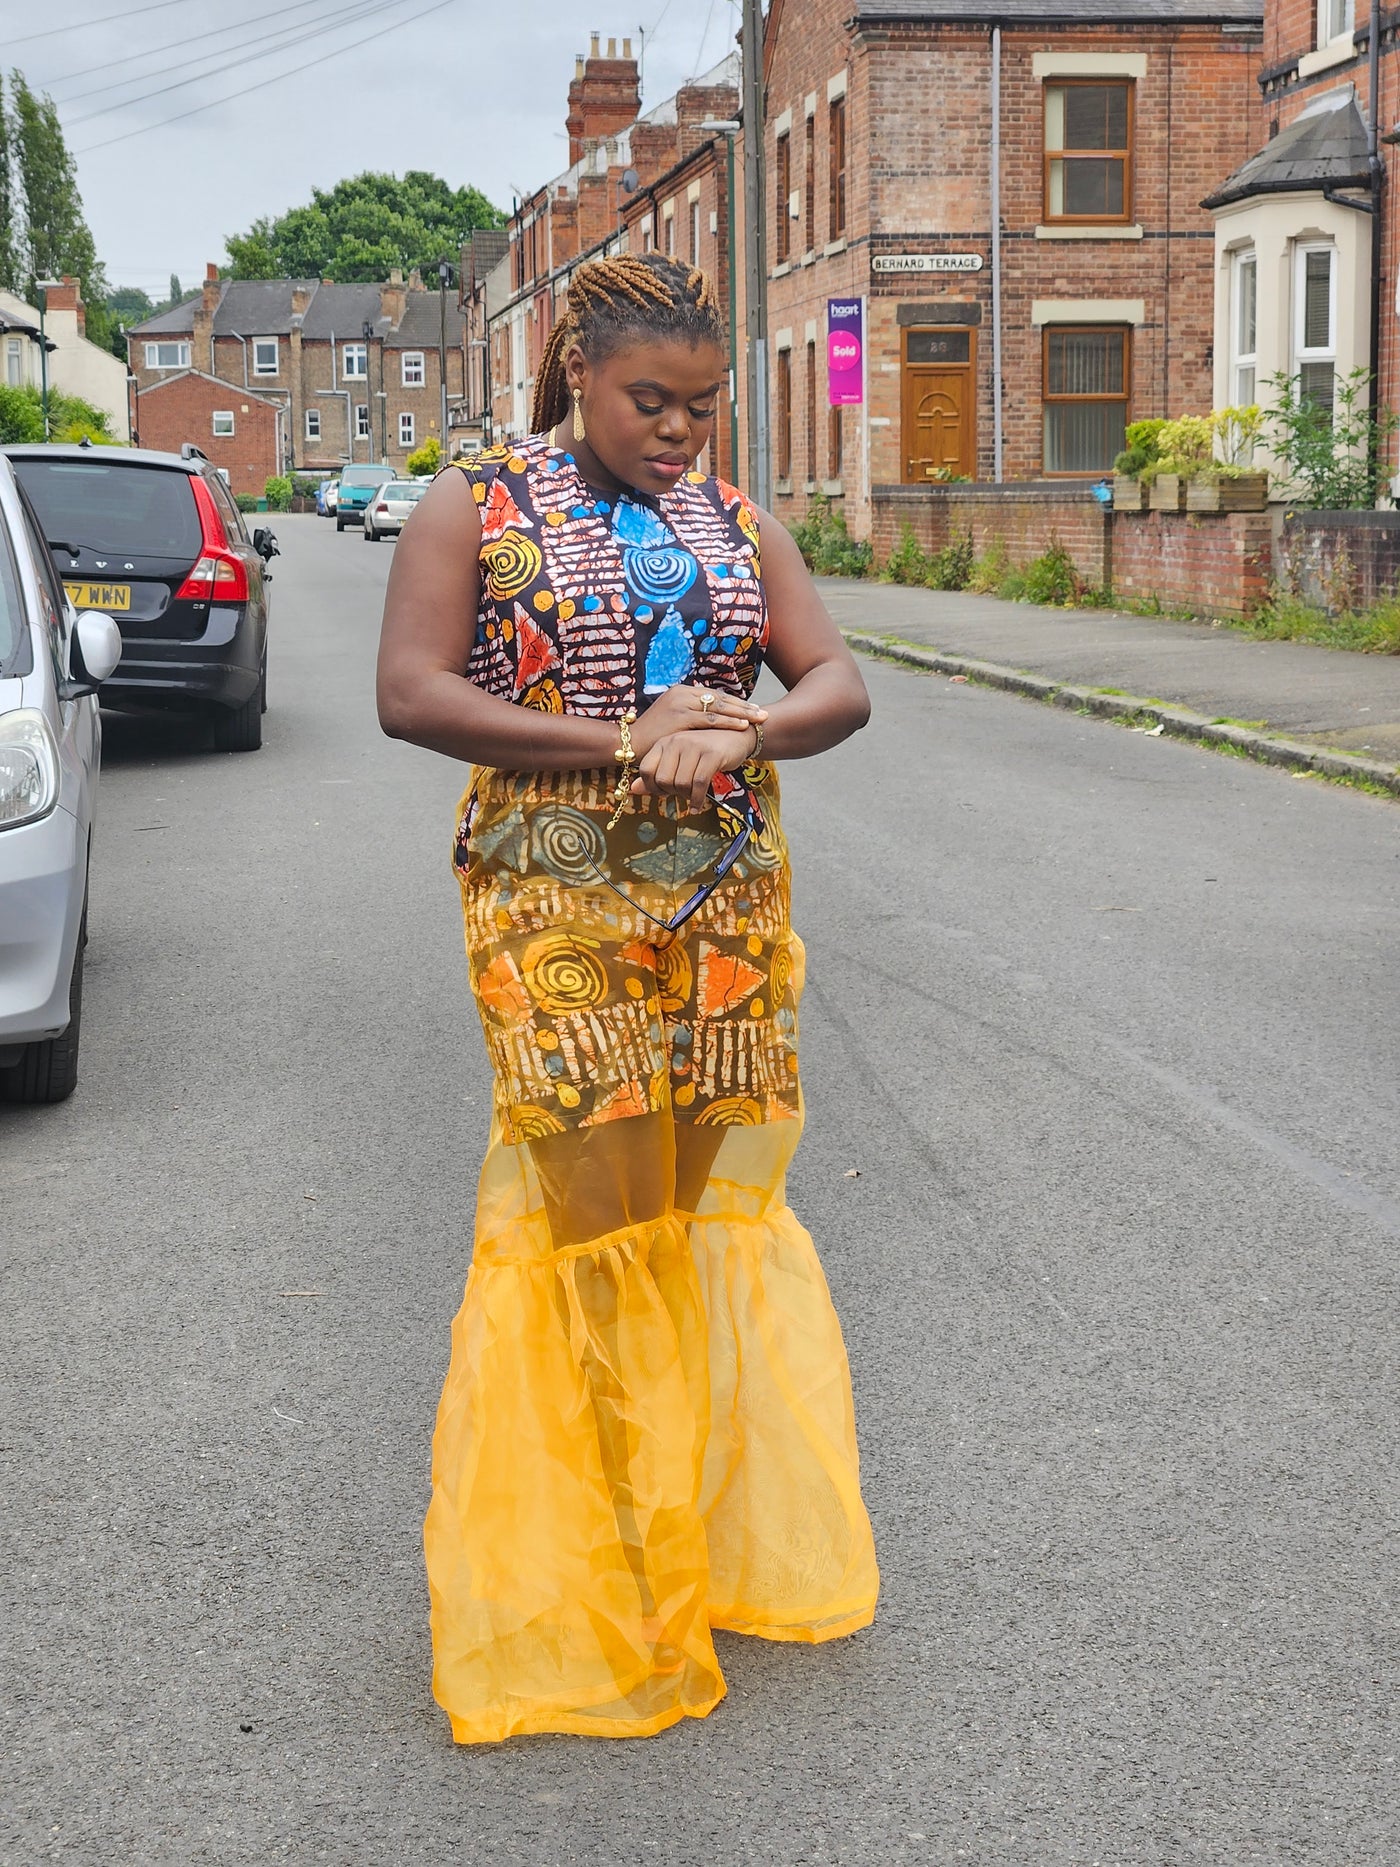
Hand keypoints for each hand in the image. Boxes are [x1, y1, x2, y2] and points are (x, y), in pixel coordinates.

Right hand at [629, 684, 765, 760]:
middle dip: (744, 706)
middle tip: (763, 713)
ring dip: (741, 713)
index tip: (752, 709)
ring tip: (759, 719)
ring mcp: (681, 703)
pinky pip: (710, 718)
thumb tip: (708, 722)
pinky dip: (728, 722)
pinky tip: (742, 726)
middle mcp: (682, 693)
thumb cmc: (651, 737)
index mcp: (681, 692)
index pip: (714, 696)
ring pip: (719, 707)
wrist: (628, 742)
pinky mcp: (680, 716)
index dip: (735, 703)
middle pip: (720, 698)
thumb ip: (689, 718)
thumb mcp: (672, 722)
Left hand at [632, 725, 758, 813]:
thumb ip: (656, 773)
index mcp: (664, 742)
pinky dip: (697, 800)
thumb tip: (633, 789)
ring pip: (680, 784)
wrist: (739, 736)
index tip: (665, 791)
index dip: (652, 787)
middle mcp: (676, 741)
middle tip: (682, 794)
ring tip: (693, 796)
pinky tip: (698, 806)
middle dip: (671, 793)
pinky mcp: (711, 755)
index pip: (646, 770)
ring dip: (686, 796)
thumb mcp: (679, 759)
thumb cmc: (707, 750)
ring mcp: (694, 747)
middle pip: (662, 779)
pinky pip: (698, 785)